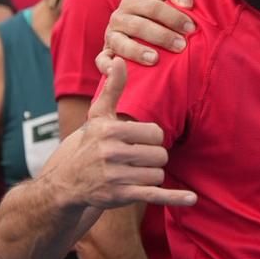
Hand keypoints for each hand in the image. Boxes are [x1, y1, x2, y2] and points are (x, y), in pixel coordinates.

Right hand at [46, 59, 195, 210]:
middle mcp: (111, 153)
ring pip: (157, 174)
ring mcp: (116, 177)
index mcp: (110, 131)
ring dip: (151, 175)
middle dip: (152, 158)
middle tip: (136, 160)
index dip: (152, 139)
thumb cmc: (90, 144)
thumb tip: (118, 59)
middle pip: (159, 155)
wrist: (67, 181)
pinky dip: (174, 197)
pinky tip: (192, 199)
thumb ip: (113, 88)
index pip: (155, 133)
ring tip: (133, 173)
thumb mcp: (98, 115)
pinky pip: (155, 195)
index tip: (139, 142)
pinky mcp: (120, 196)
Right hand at [96, 0, 197, 75]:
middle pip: (138, 26)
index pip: (153, 7)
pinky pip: (102, 60)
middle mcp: (119, 16)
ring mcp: (111, 36)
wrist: (141, 22)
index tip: (191, 28)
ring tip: (155, 59)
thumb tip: (187, 4)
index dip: (173, 17)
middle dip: (161, 36)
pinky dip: (108, 66)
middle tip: (181, 46)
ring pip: (121, 43)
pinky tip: (122, 71)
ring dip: (138, 52)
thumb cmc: (158, 6)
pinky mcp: (107, 53)